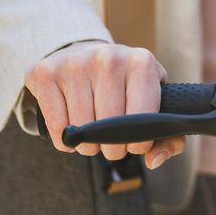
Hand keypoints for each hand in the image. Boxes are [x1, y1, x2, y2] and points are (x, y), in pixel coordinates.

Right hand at [24, 41, 186, 169]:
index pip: (143, 119)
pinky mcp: (47, 73)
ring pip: (82, 130)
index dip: (139, 143)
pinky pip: (58, 126)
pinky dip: (64, 140)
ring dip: (88, 145)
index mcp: (142, 63)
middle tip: (111, 142)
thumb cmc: (124, 85)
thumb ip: (168, 136)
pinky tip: (72, 130)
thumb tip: (154, 160)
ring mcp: (76, 63)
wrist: (84, 54)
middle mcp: (109, 58)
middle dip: (112, 147)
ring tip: (93, 134)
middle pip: (110, 127)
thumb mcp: (153, 101)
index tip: (135, 144)